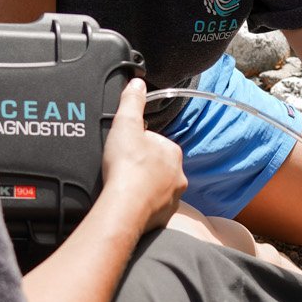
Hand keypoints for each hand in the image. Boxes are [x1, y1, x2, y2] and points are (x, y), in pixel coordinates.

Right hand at [100, 78, 186, 233]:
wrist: (125, 207)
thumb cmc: (127, 166)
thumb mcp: (126, 124)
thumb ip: (132, 102)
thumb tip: (137, 83)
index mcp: (173, 152)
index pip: (157, 143)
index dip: (139, 145)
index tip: (125, 150)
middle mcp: (179, 176)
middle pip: (158, 167)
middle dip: (143, 168)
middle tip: (122, 169)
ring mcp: (173, 199)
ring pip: (157, 189)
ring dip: (143, 188)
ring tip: (123, 188)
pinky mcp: (163, 218)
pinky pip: (153, 209)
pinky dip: (142, 207)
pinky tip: (127, 203)